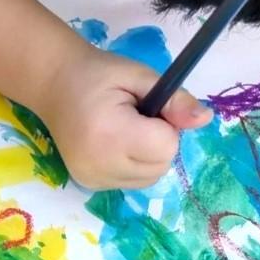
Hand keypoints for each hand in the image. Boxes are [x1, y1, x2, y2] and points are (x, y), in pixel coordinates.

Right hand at [40, 44, 212, 190]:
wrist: (54, 82)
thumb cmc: (99, 74)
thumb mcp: (140, 76)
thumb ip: (174, 99)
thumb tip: (206, 119)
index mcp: (110, 134)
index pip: (166, 147)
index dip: (167, 125)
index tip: (148, 108)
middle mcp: (99, 165)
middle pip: (161, 166)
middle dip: (160, 141)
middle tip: (137, 115)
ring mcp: (92, 180)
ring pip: (150, 178)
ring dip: (149, 155)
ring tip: (127, 128)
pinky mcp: (89, 185)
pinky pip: (132, 181)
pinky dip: (134, 164)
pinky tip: (116, 143)